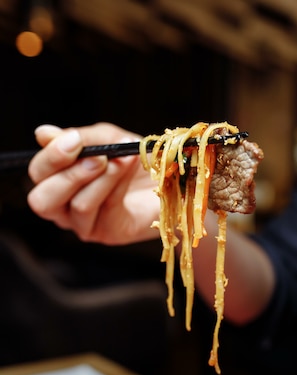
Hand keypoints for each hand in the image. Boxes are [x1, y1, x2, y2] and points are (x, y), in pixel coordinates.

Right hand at [27, 122, 159, 243]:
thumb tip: (41, 134)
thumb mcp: (108, 139)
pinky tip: (130, 166)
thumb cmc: (136, 159)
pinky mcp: (110, 233)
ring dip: (101, 179)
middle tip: (96, 156)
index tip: (73, 140)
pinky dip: (118, 185)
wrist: (173, 178)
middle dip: (68, 175)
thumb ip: (80, 140)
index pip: (38, 174)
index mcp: (56, 181)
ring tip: (120, 160)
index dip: (51, 157)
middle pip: (43, 200)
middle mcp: (64, 208)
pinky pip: (106, 211)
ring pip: (78, 206)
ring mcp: (85, 224)